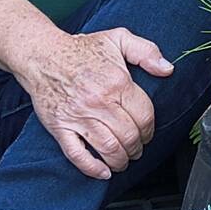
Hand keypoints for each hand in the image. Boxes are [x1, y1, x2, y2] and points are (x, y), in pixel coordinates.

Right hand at [16, 27, 173, 179]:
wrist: (43, 54)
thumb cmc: (81, 49)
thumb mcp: (118, 38)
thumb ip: (146, 51)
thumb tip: (167, 69)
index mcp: (117, 83)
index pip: (144, 116)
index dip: (149, 130)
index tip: (147, 134)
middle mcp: (99, 102)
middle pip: (129, 137)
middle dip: (137, 148)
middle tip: (137, 150)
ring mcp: (79, 116)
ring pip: (108, 149)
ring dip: (120, 161)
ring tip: (123, 161)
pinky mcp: (60, 127)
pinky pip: (77, 155)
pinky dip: (92, 168)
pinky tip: (103, 171)